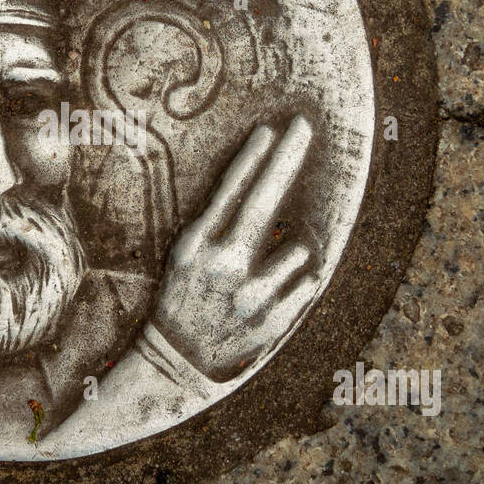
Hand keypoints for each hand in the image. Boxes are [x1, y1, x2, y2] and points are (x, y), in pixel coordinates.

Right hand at [152, 115, 317, 381]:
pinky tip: (270, 296)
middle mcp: (223, 265)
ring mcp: (250, 293)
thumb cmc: (184, 294)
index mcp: (197, 245)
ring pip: (297, 248)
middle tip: (304, 125)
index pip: (230, 191)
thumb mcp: (186, 253)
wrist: (177, 358)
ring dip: (288, 254)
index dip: (253, 157)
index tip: (273, 129)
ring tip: (261, 277)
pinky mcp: (273, 319)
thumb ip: (218, 221)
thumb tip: (257, 177)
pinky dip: (296, 283)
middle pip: (264, 199)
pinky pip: (306, 281)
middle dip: (286, 157)